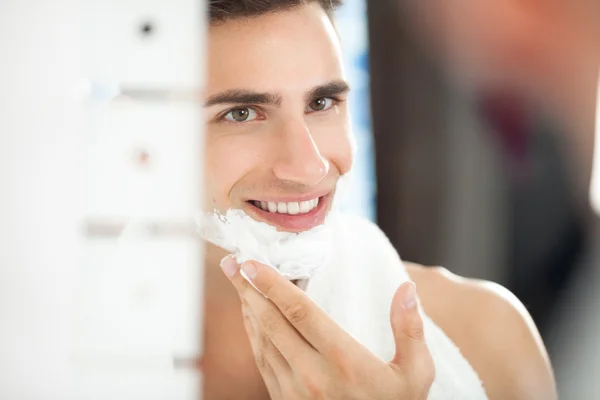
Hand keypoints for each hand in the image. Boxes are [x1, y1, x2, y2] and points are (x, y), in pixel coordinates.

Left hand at [220, 257, 434, 399]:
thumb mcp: (416, 374)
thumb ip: (410, 330)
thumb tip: (406, 288)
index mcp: (343, 360)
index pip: (299, 312)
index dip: (272, 284)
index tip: (253, 263)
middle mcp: (312, 375)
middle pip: (271, 322)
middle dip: (248, 289)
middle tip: (232, 262)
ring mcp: (295, 391)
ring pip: (262, 341)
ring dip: (248, 309)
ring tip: (238, 283)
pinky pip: (263, 361)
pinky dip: (253, 334)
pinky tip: (251, 318)